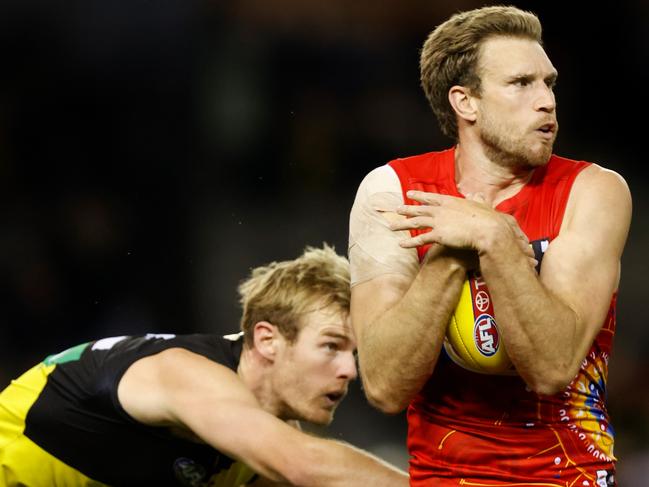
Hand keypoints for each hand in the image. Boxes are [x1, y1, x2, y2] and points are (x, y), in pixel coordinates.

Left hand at [390, 190, 536, 267]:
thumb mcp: (482, 204)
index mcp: (450, 201)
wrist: (488, 229)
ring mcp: (438, 222)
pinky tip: (401, 245)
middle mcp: (440, 210)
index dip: (418, 196)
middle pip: (419, 209)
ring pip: (415, 223)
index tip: (408, 194)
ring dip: (402, 225)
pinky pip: (420, 239)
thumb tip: (478, 194)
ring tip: (391, 226)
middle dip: (406, 209)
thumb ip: (477, 199)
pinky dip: (409, 243)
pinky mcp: (438, 235)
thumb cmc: (488, 218)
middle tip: (396, 209)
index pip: (430, 197)